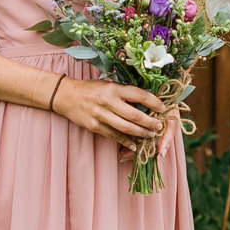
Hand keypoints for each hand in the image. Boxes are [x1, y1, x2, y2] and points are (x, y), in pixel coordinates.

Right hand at [51, 76, 165, 145]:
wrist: (66, 95)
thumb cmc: (90, 88)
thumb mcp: (108, 84)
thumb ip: (124, 92)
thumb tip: (146, 101)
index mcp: (113, 88)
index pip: (139, 95)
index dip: (154, 102)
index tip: (163, 108)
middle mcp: (107, 101)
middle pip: (135, 115)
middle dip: (150, 122)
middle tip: (159, 126)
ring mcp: (100, 115)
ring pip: (126, 128)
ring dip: (141, 133)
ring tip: (150, 135)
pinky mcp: (94, 126)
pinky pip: (113, 136)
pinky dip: (126, 141)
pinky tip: (134, 145)